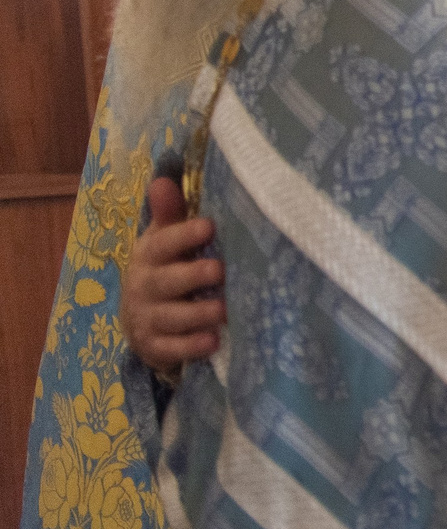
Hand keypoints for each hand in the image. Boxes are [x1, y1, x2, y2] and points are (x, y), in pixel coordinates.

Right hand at [123, 176, 222, 371]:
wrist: (141, 320)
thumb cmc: (166, 268)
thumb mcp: (165, 240)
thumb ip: (169, 214)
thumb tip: (163, 180)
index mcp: (149, 255)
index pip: (163, 243)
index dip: (183, 235)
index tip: (209, 226)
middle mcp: (144, 285)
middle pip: (166, 281)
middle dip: (192, 276)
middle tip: (220, 271)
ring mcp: (147, 318)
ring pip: (170, 317)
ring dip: (197, 314)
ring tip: (223, 310)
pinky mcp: (153, 346)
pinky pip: (170, 348)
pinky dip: (190, 347)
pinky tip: (213, 342)